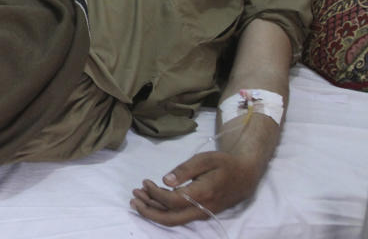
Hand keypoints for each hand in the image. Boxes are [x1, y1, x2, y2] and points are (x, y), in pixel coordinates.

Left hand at [130, 151, 261, 226]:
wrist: (246, 175)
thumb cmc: (224, 164)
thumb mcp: (205, 159)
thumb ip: (185, 169)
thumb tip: (165, 180)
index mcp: (202, 194)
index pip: (172, 201)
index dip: (155, 194)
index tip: (145, 181)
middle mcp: (201, 209)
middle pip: (170, 219)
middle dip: (148, 211)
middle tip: (133, 196)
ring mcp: (202, 214)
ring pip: (173, 219)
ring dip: (153, 210)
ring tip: (137, 195)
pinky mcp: (201, 213)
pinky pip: (179, 216)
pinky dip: (163, 209)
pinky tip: (152, 198)